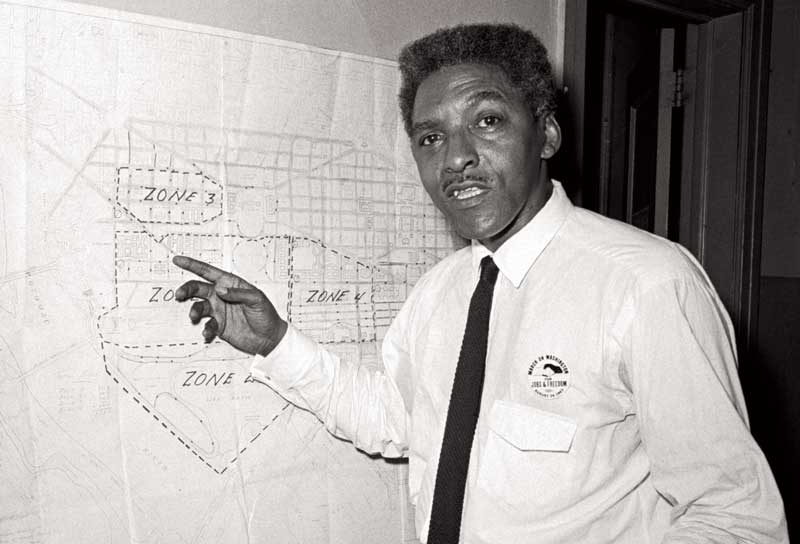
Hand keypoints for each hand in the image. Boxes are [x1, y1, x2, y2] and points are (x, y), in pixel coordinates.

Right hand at [172, 255, 287, 355]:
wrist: (269, 338)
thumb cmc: (267, 315)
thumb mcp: (257, 300)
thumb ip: (238, 293)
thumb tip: (220, 289)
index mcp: (231, 284)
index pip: (209, 272)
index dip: (193, 265)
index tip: (178, 260)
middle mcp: (221, 296)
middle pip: (198, 288)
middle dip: (187, 289)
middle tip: (180, 294)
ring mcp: (219, 311)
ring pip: (199, 307)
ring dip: (194, 311)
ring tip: (194, 317)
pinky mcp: (219, 326)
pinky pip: (207, 325)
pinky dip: (205, 329)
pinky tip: (208, 333)